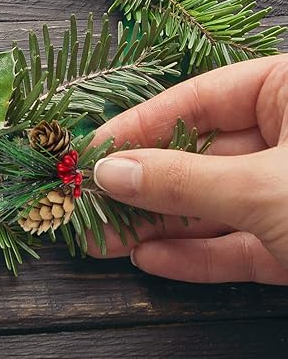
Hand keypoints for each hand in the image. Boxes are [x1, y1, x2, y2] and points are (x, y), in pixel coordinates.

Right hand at [90, 54, 287, 284]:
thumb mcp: (264, 189)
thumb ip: (184, 181)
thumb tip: (111, 172)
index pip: (196, 100)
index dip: (138, 127)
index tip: (92, 152)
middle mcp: (287, 137)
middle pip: (198, 158)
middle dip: (143, 188)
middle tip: (89, 203)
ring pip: (213, 205)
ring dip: (158, 227)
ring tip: (105, 240)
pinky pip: (240, 244)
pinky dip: (198, 255)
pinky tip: (153, 259)